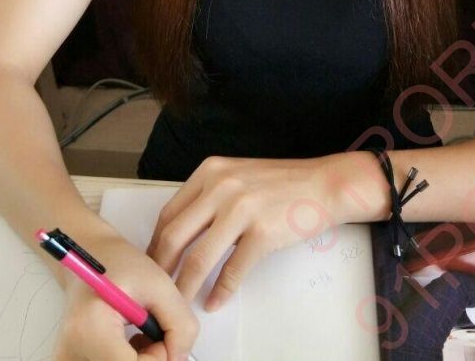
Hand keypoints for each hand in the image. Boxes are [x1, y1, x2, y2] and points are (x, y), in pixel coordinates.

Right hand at [52, 230, 197, 360]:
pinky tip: (128, 344)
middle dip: (150, 360)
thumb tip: (180, 359)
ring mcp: (68, 358)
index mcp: (91, 328)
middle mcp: (72, 350)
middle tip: (153, 333)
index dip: (158, 358)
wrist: (90, 257)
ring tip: (140, 333)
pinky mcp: (70, 359)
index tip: (162, 335)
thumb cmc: (122, 264)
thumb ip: (180, 326)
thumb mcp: (161, 285)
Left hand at [146, 155, 338, 310]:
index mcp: (210, 171)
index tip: (152, 263)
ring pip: (198, 258)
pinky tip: (216, 301)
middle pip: (175, 237)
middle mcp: (221, 186)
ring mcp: (241, 209)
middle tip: (157, 289)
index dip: (155, 244)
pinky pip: (232, 270)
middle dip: (161, 269)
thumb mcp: (237, 175)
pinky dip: (221, 291)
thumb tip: (183, 232)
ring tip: (180, 302)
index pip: (169, 213)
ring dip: (185, 287)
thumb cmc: (282, 183)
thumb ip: (209, 196)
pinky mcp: (262, 232)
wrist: (323, 184)